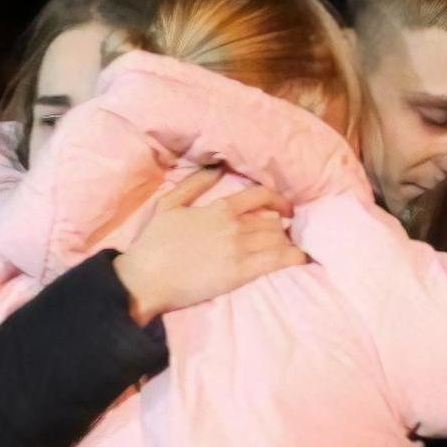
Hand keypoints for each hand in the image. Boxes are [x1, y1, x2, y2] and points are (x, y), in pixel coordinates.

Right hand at [114, 166, 308, 324]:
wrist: (146, 278)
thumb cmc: (154, 243)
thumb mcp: (169, 204)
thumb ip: (194, 184)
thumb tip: (215, 168)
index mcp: (220, 208)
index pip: (261, 196)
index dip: (279, 200)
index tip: (286, 209)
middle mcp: (235, 226)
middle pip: (274, 221)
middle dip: (282, 226)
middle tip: (285, 233)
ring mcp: (240, 250)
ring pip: (278, 239)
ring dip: (286, 241)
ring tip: (290, 247)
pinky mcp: (241, 273)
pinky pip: (278, 260)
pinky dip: (293, 257)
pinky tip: (300, 259)